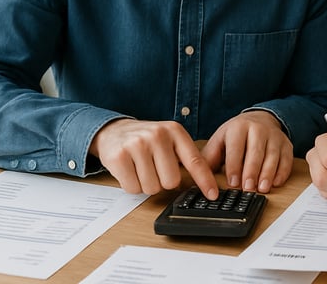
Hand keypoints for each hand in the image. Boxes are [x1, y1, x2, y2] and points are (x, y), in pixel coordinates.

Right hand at [89, 118, 218, 197]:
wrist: (113, 131)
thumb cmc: (145, 140)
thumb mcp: (169, 139)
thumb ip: (185, 157)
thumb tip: (204, 183)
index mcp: (174, 131)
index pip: (194, 160)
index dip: (204, 180)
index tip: (212, 195)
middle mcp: (158, 135)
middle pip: (171, 181)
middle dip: (162, 182)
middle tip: (154, 168)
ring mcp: (137, 144)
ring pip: (151, 188)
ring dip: (146, 184)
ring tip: (140, 168)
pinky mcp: (119, 156)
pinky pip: (133, 188)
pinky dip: (132, 186)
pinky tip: (129, 170)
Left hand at [200, 110, 292, 192]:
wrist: (261, 119)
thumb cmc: (237, 134)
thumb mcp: (221, 140)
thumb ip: (210, 157)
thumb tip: (199, 176)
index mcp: (238, 127)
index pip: (236, 148)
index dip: (234, 166)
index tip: (232, 182)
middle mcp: (258, 129)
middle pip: (256, 152)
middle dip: (251, 172)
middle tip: (247, 188)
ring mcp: (274, 136)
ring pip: (272, 156)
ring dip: (267, 174)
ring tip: (262, 188)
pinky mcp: (286, 144)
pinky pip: (286, 159)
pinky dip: (282, 172)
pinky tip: (275, 182)